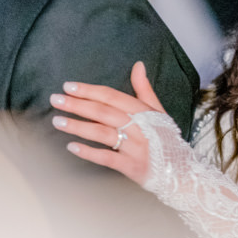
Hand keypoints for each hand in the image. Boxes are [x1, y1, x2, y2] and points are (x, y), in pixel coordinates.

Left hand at [50, 61, 166, 184]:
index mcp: (143, 112)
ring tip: (57, 121)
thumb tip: (138, 65)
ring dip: (78, 127)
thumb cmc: (166, 139)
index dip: (89, 90)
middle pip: (103, 113)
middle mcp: (139, 127)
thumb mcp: (158, 112)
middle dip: (77, 105)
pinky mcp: (132, 167)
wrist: (183, 171)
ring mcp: (135, 148)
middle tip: (55, 99)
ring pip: (103, 133)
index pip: (111, 97)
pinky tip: (72, 147)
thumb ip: (144, 89)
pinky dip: (89, 152)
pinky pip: (107, 158)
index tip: (68, 86)